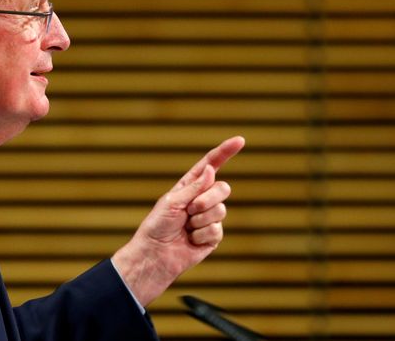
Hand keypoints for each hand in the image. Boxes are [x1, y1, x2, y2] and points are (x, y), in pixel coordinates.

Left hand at [112, 136, 244, 306]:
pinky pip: (217, 230)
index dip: (225, 152)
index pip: (210, 165)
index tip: (240, 140)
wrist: (155, 255)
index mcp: (189, 186)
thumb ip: (194, 187)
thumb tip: (211, 170)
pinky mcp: (212, 237)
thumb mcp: (172, 201)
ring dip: (201, 219)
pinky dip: (201, 235)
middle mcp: (201, 199)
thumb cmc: (157, 226)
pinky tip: (190, 240)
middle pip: (223, 188)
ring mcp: (208, 218)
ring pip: (220, 210)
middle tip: (190, 209)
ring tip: (186, 227)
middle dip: (208, 198)